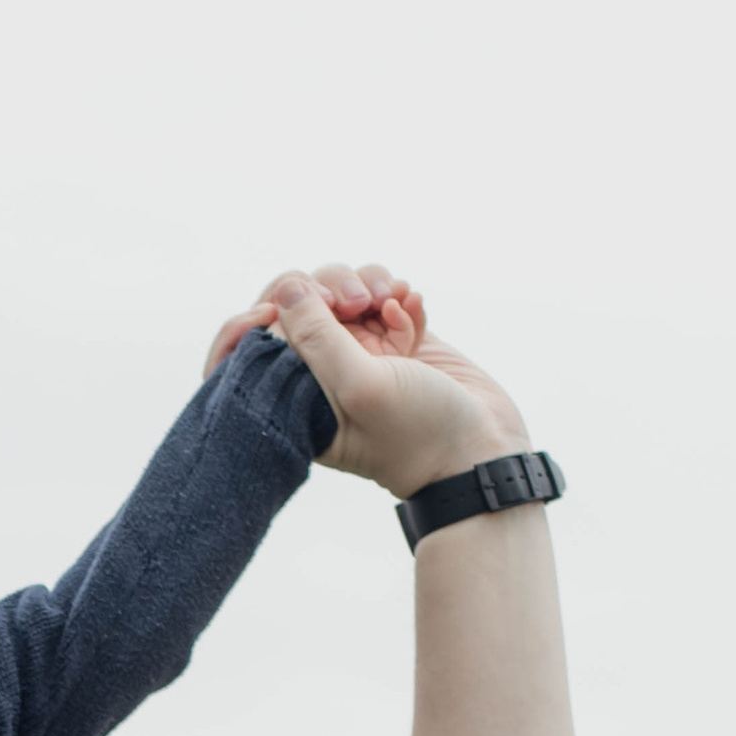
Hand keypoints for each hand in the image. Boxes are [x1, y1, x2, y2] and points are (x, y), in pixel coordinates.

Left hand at [205, 261, 527, 499]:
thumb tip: (287, 288)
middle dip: (325, 287)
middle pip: (300, 303)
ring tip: (393, 301)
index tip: (284, 308)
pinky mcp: (401, 340)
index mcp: (296, 395)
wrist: (483, 452)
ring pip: (345, 290)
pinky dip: (399, 294)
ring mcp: (363, 353)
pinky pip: (387, 296)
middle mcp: (323, 372)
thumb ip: (317, 336)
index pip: (253, 344)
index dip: (259, 317)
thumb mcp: (358, 386)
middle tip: (355, 301)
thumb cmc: (418, 435)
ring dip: (368, 283)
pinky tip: (414, 308)